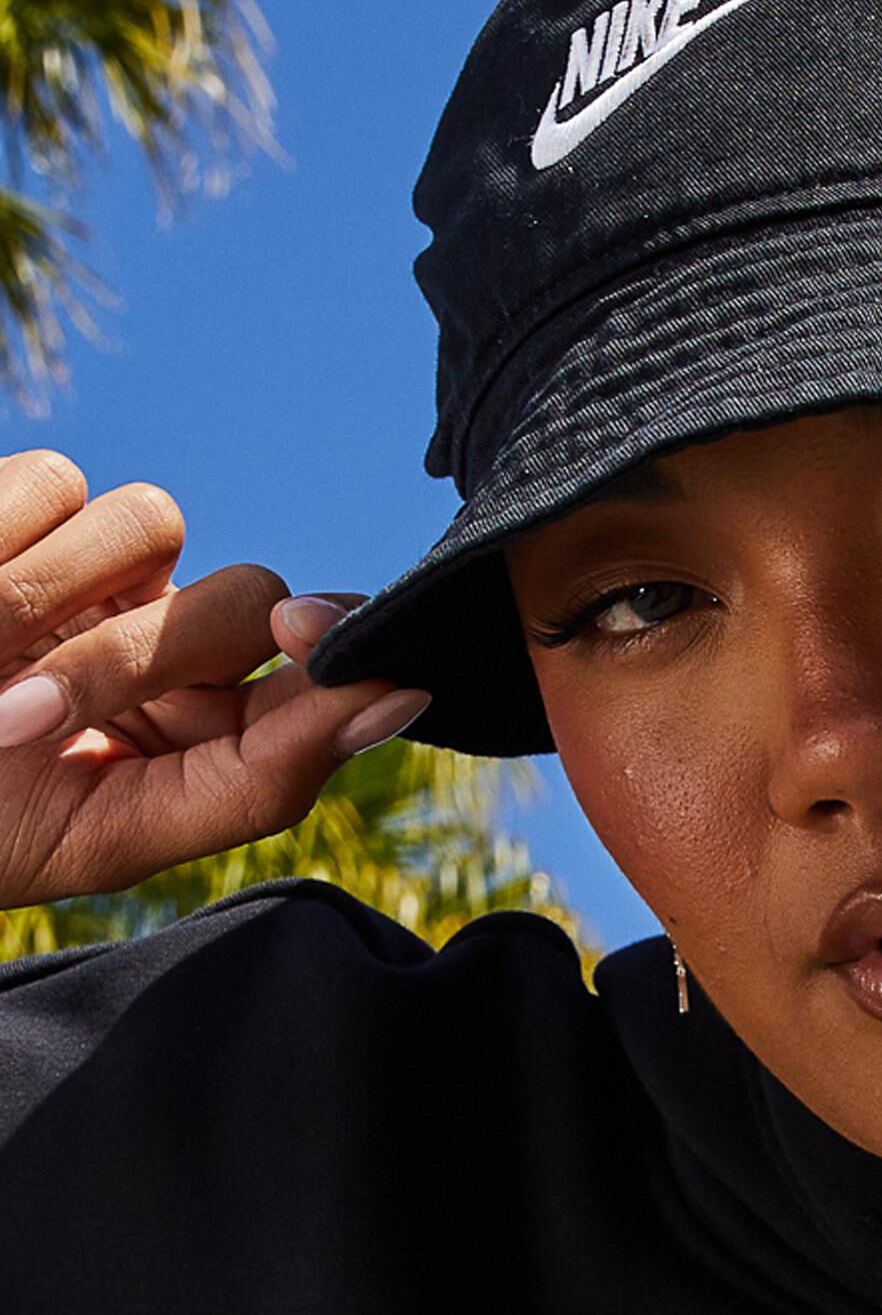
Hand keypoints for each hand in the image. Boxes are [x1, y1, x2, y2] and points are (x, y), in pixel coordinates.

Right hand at [0, 447, 430, 906]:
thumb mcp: (112, 833)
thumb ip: (266, 772)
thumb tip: (408, 690)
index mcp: (198, 731)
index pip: (311, 668)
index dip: (327, 649)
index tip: (315, 638)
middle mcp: (155, 642)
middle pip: (243, 595)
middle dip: (154, 646)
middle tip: (35, 709)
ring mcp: (86, 571)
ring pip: (153, 519)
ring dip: (61, 592)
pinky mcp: (17, 504)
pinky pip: (57, 481)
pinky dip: (1, 535)